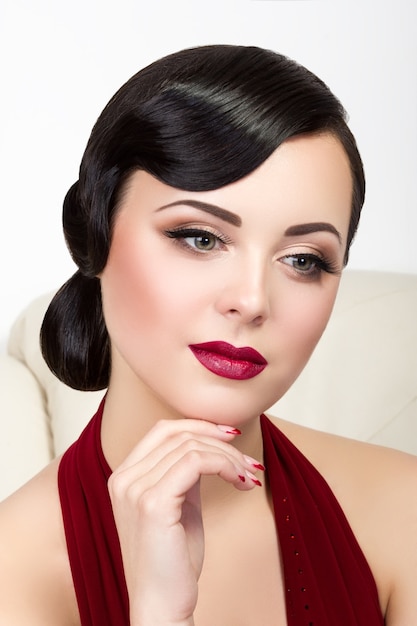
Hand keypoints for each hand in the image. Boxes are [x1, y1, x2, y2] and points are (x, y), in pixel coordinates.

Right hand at [108, 418, 261, 625]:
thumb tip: (210, 446)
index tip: (231, 436)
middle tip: (249, 462)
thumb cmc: (172, 562)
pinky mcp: (153, 503)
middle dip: (221, 442)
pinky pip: (196, 462)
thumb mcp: (177, 506)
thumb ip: (183, 474)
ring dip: (229, 456)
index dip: (199, 425)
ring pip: (191, 446)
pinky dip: (225, 465)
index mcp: (124, 476)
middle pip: (179, 434)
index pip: (162, 430)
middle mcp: (123, 478)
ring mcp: (134, 489)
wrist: (161, 607)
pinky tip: (240, 481)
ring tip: (248, 475)